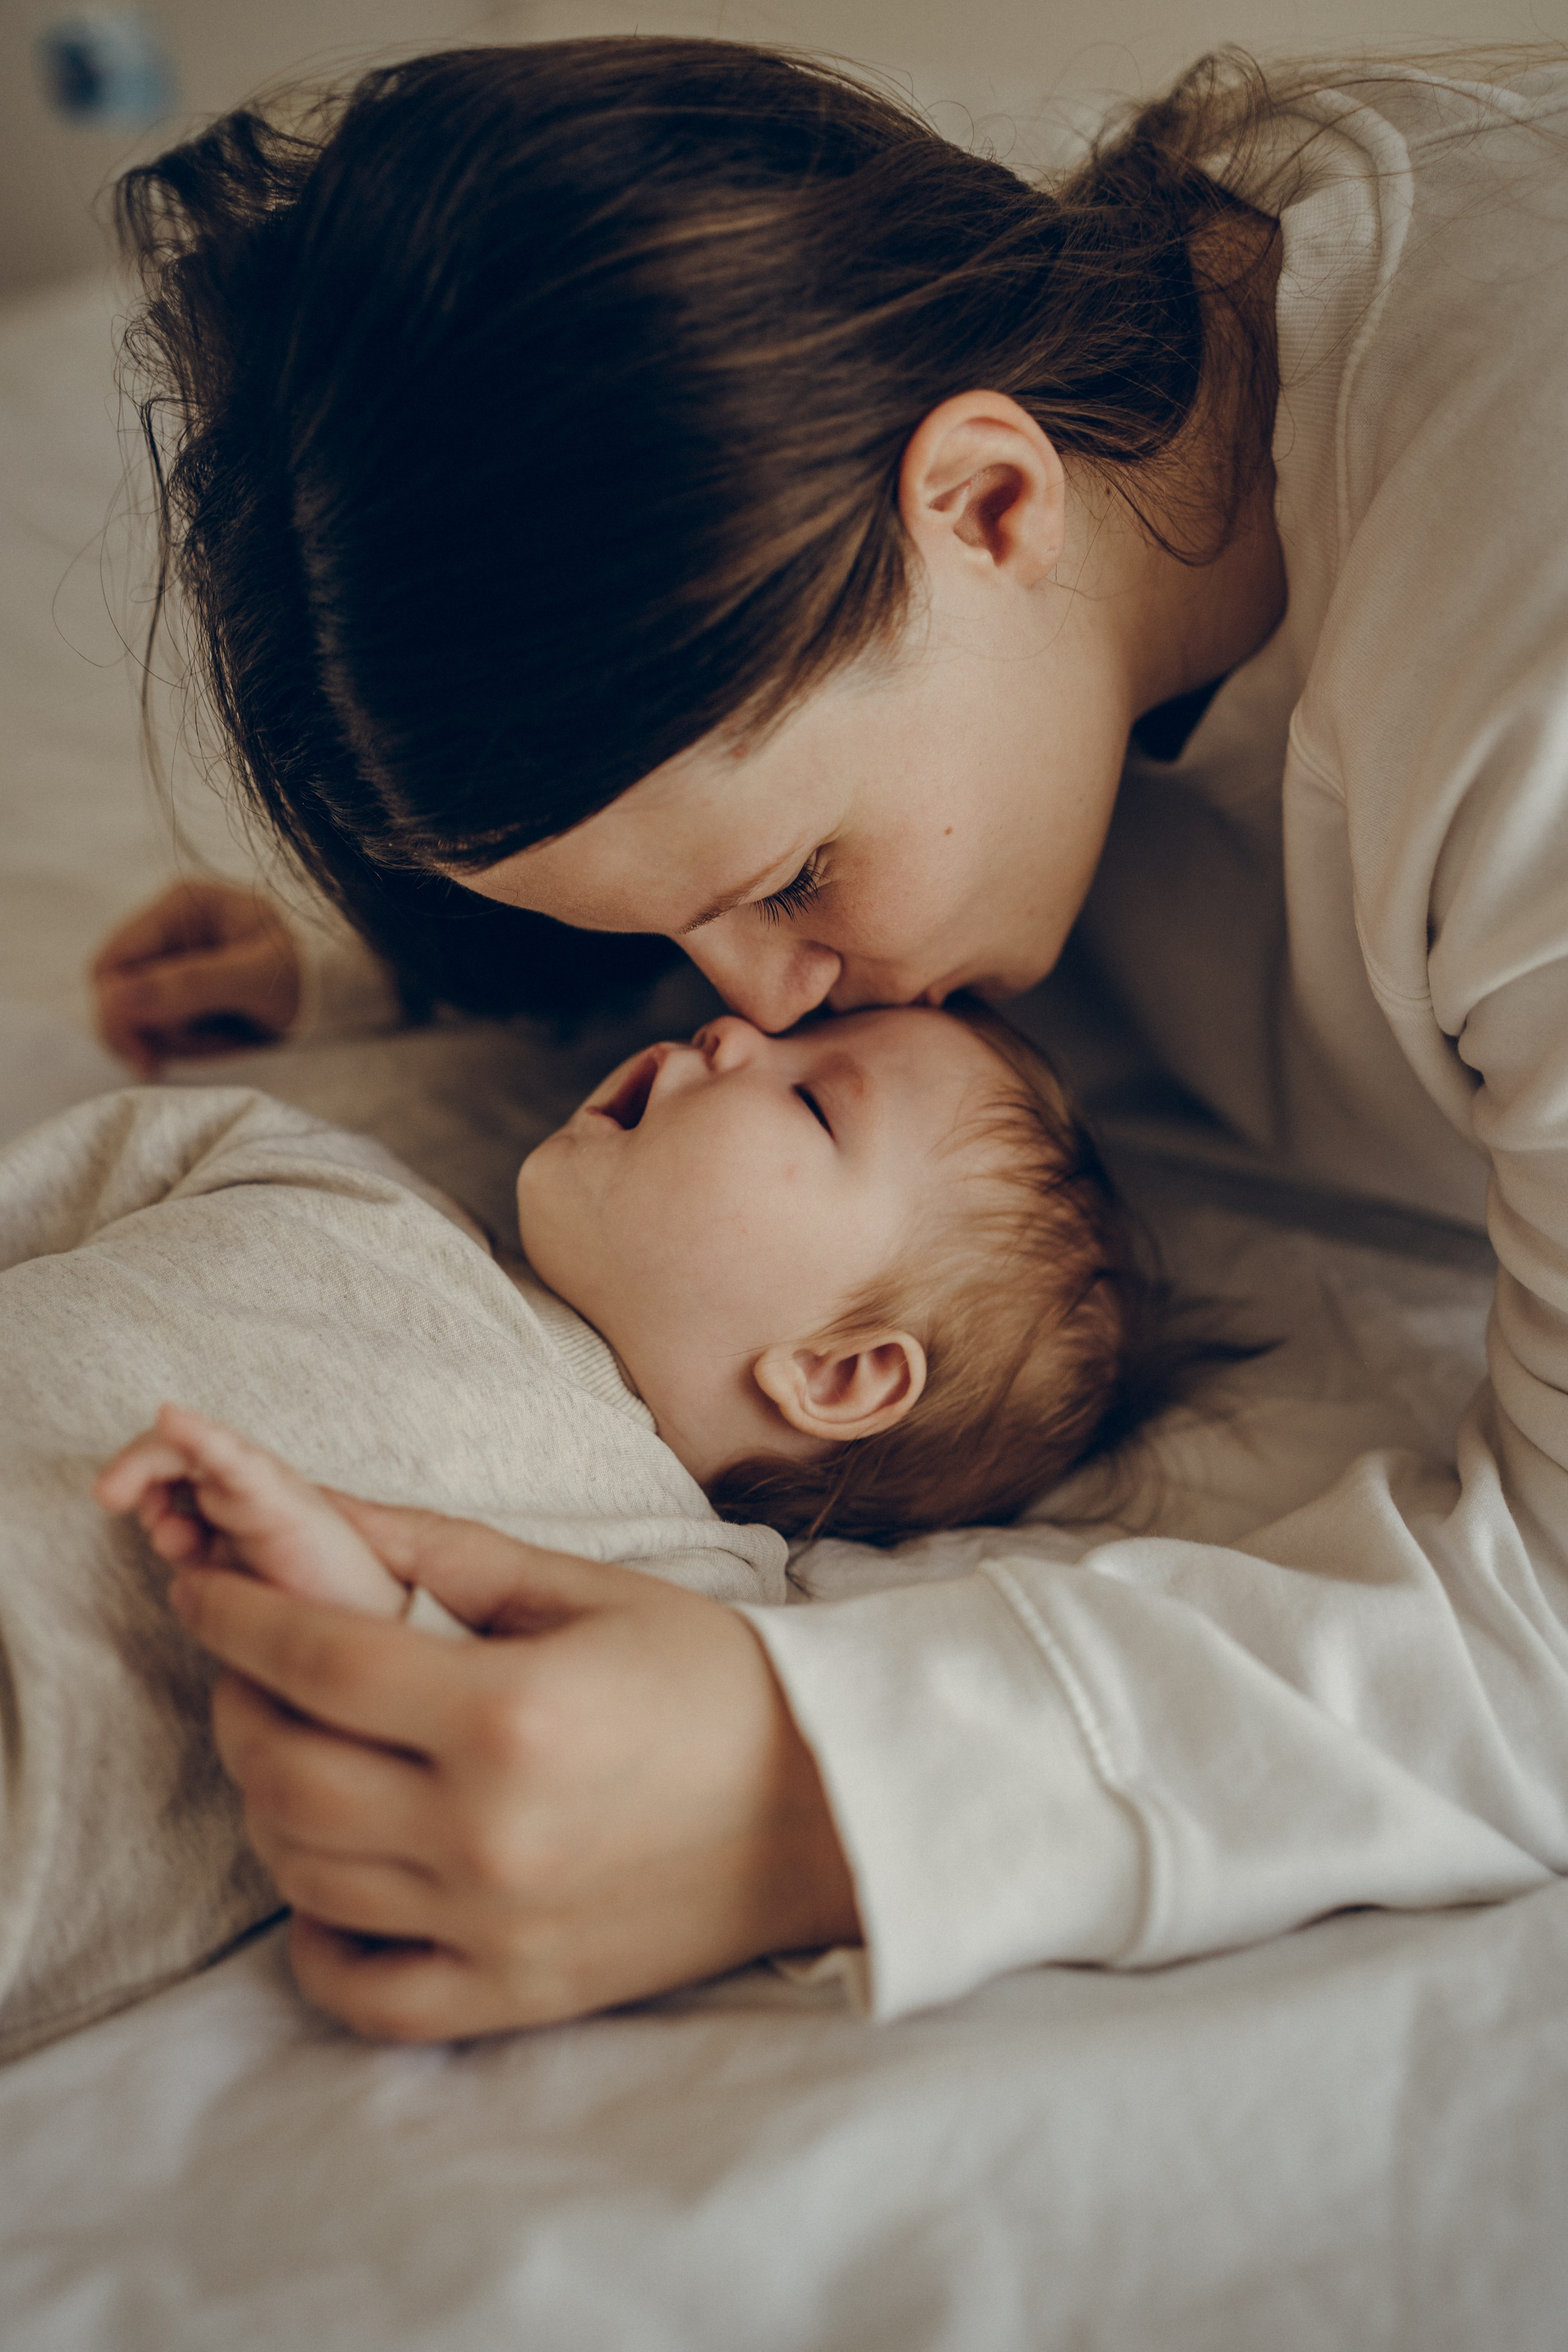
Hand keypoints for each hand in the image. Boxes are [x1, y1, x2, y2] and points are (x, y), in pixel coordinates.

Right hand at [92, 880, 301, 1075]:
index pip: (111, 963)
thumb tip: (116, 998)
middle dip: (156, 1030)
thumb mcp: (255, 979)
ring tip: (233, 1036)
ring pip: (139, 1017)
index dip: (116, 1013)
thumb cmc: (309, 973)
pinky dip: (189, 1043)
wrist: (343, 992)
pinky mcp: (183, 989)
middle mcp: (169, 927)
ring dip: (180, 1040)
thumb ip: (190, 985)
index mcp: (181, 904)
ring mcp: (174, 959)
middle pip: (118, 995)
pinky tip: (225, 1039)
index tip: (146, 1059)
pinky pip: (162, 1027)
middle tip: (209, 1047)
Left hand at [96, 1404, 407, 1617]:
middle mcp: (244, 1490)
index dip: (137, 1478)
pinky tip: (173, 1419)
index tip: (112, 1503)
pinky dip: (202, 1437)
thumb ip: (195, 1563)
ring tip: (119, 1487)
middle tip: (106, 1496)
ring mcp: (266, 1489)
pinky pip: (240, 1462)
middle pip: (178, 1455)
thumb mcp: (230, 1586)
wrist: (368, 1628)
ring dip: (150, 1458)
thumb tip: (165, 1540)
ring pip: (200, 1449)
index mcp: (228, 1507)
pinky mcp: (284, 1499)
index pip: (172, 1472)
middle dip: (135, 1467)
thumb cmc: (310, 1604)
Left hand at [169, 1499, 861, 2041]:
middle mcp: (490, 1831)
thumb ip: (442, 1553)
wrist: (830, 1805)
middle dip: (236, 1705)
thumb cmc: (712, 1679)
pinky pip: (360, 1989)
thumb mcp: (584, 1589)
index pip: (316, 1660)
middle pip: (285, 1773)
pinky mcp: (513, 1994)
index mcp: (512, 1713)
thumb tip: (314, 1514)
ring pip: (304, 1874)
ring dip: (267, 1802)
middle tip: (247, 1663)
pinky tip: (332, 1874)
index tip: (203, 1590)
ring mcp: (496, 1927)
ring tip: (290, 1746)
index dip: (236, 1619)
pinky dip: (317, 1938)